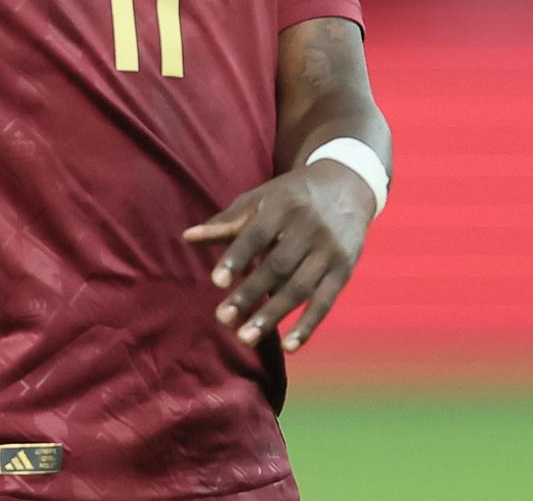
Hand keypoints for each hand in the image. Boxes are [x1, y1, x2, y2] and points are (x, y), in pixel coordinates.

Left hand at [182, 161, 374, 352]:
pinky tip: (289, 347)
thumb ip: (226, 222)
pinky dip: (308, 326)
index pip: (257, 234)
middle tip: (222, 318)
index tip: (216, 281)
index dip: (237, 257)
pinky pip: (325, 302)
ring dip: (273, 316)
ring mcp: (329, 251)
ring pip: (300, 288)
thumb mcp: (260, 199)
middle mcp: (310, 228)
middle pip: (278, 266)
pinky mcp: (344, 271)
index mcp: (283, 206)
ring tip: (245, 338)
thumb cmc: (291, 197)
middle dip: (250, 294)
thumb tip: (186, 237)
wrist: (347, 185)